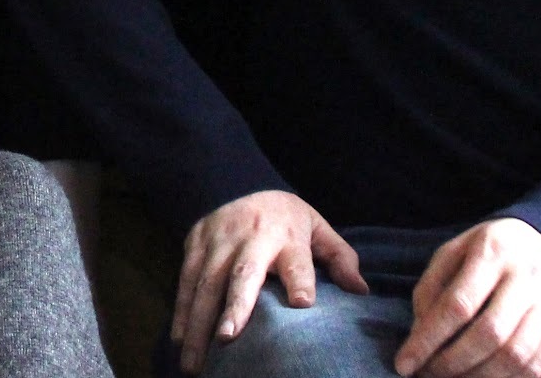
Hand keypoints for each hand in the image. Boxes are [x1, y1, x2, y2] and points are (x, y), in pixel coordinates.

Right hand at [172, 189, 366, 373]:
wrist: (239, 181)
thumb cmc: (287, 219)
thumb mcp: (318, 228)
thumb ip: (340, 258)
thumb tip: (361, 291)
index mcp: (287, 233)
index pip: (296, 259)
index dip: (299, 280)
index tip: (302, 304)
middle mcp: (250, 236)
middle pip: (243, 273)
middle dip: (235, 306)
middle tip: (228, 338)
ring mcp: (218, 239)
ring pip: (207, 283)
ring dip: (199, 322)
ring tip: (196, 360)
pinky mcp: (195, 242)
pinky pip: (186, 280)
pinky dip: (181, 311)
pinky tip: (180, 340)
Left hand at [394, 218, 540, 377]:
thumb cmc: (486, 251)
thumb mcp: (452, 252)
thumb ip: (431, 289)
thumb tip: (419, 336)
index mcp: (492, 252)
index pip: (457, 304)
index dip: (428, 340)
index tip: (404, 364)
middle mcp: (527, 276)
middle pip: (489, 334)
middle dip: (453, 363)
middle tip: (428, 374)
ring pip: (515, 356)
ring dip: (478, 377)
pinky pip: (537, 365)